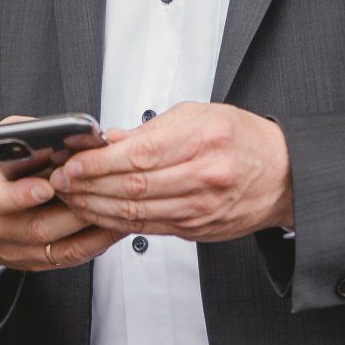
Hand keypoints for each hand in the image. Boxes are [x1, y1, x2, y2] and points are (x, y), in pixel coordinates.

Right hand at [0, 117, 126, 272]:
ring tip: (114, 211)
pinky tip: (108, 228)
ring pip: (56, 246)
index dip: (22, 195)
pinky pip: (65, 259)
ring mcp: (9, 249)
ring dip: (89, 229)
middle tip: (99, 195)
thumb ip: (23, 136)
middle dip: (73, 210)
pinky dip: (91, 244)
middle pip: (36, 226)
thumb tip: (61, 133)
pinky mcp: (28, 262)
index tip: (46, 187)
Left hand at [48, 102, 292, 243]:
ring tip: (72, 199)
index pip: (139, 155)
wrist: (283, 174)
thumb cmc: (242, 138)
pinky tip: (98, 213)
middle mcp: (204, 176)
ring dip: (96, 208)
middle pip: (133, 187)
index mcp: (203, 140)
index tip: (72, 162)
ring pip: (136, 213)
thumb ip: (152, 128)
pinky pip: (149, 228)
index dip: (98, 162)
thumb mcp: (199, 114)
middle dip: (89, 186)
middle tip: (61, 182)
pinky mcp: (198, 229)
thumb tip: (110, 140)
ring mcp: (201, 208)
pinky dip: (118, 222)